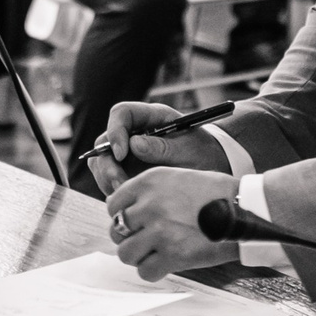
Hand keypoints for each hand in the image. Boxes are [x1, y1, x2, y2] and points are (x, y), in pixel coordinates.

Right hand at [84, 99, 231, 198]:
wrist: (214, 168)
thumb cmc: (205, 153)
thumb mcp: (190, 150)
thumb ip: (163, 148)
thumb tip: (134, 145)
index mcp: (151, 118)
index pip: (121, 113)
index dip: (116, 131)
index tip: (122, 153)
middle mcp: (134, 133)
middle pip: (104, 141)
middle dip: (107, 164)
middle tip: (119, 185)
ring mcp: (128, 153)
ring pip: (101, 162)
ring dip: (107, 179)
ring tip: (124, 196)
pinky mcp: (127, 172)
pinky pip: (108, 179)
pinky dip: (113, 190)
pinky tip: (127, 202)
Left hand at [105, 164, 236, 279]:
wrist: (246, 207)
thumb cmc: (218, 193)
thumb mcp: (178, 178)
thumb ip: (150, 192)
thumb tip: (126, 210)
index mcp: (150, 182)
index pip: (113, 204)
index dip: (121, 216)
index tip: (133, 223)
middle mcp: (150, 205)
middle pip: (116, 230)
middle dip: (128, 237)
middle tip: (145, 240)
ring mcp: (160, 231)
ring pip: (126, 253)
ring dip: (138, 256)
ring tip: (155, 253)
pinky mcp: (173, 255)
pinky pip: (145, 271)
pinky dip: (153, 271)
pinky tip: (165, 264)